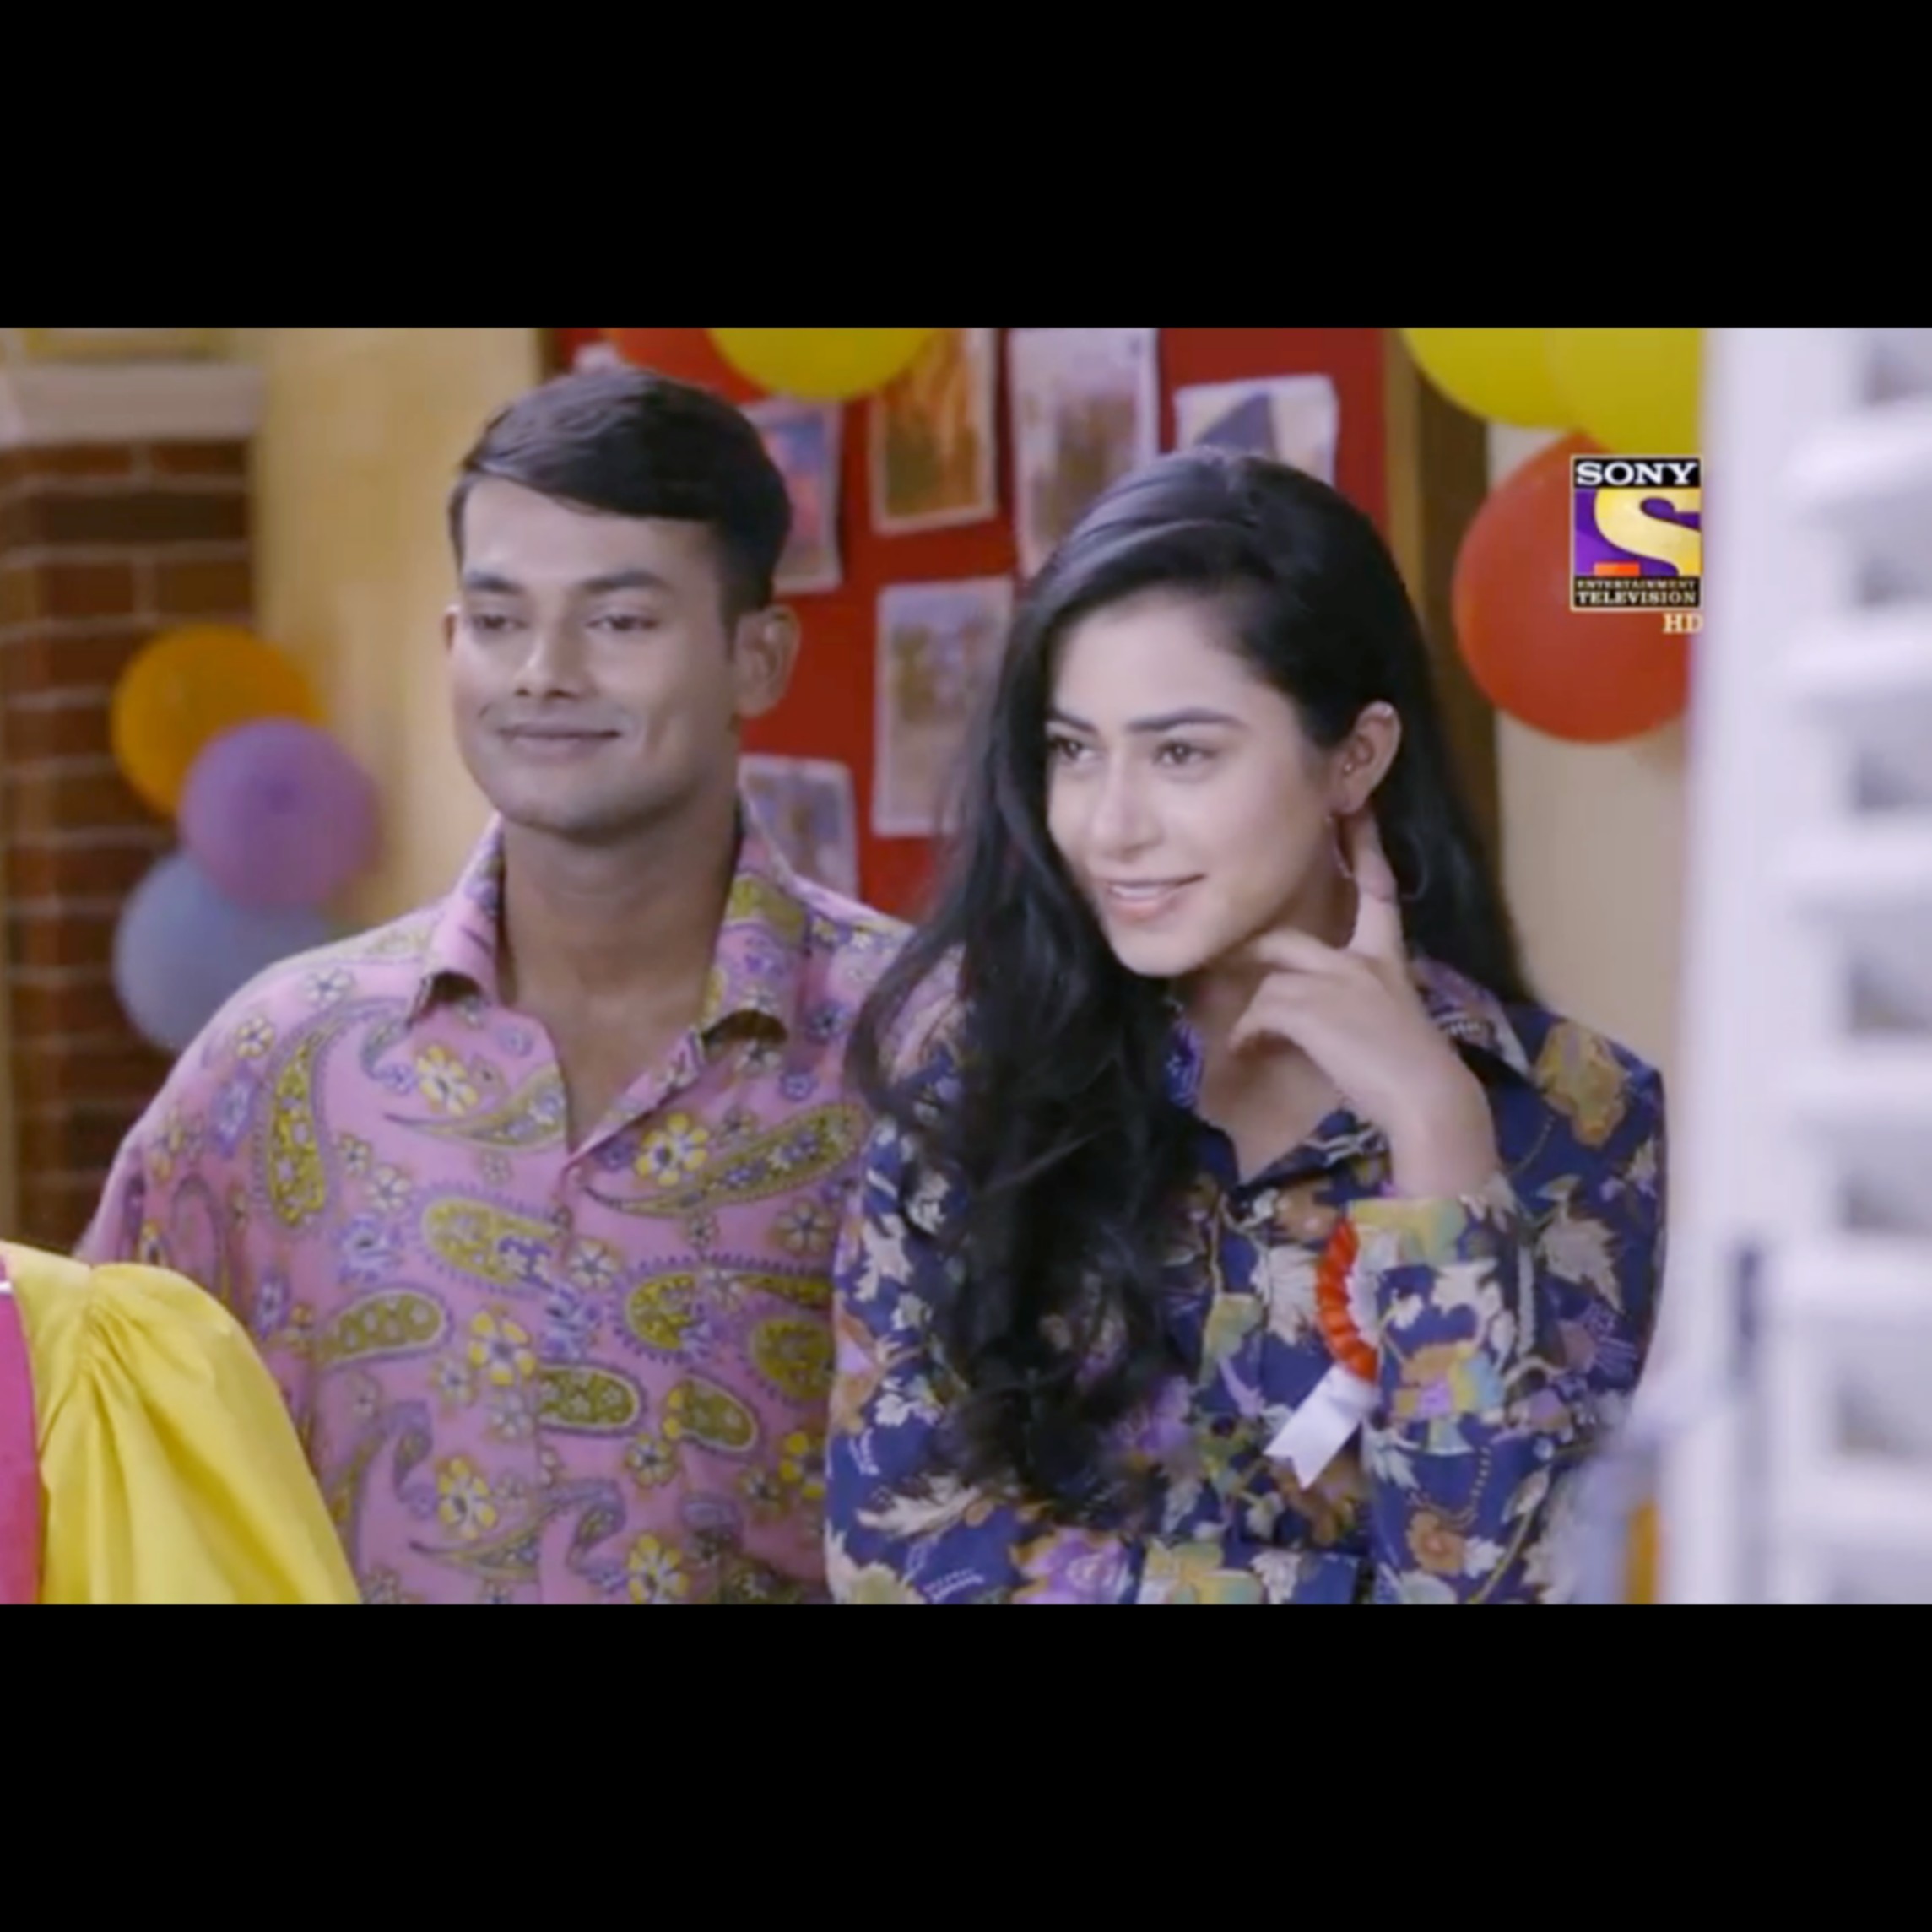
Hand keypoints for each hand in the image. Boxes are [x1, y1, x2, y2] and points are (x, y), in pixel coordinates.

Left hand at [1227, 813, 1499, 1198]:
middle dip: (1255, 950)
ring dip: (1254, 1018)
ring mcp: (1334, 981)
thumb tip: (1326, 1015)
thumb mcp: (1394, 1023)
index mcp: (1388, 960)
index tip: (1358, 808)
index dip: (1366, 848)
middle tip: (1228, 954)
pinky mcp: (1309, 1007)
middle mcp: (1361, 961)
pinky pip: (1258, 1013)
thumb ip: (1363, 1004)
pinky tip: (1250, 1055)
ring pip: (1270, 986)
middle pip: (1290, 941)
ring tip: (1247, 1045)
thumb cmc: (1415, 1074)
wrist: (1429, 1099)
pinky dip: (1248, 1037)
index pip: (1378, 890)